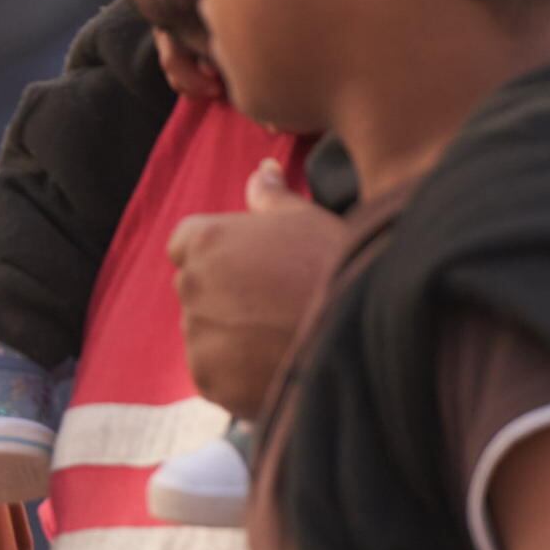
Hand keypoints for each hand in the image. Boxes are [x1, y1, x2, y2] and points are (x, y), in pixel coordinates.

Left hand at [168, 159, 349, 419]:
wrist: (363, 339)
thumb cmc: (339, 269)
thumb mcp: (310, 221)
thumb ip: (272, 198)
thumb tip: (261, 169)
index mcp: (207, 240)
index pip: (186, 243)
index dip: (219, 253)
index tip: (254, 267)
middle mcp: (191, 285)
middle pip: (195, 287)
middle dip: (224, 293)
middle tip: (277, 301)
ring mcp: (197, 335)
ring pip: (203, 331)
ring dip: (230, 333)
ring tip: (282, 334)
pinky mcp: (209, 379)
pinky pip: (214, 372)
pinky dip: (236, 371)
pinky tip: (276, 363)